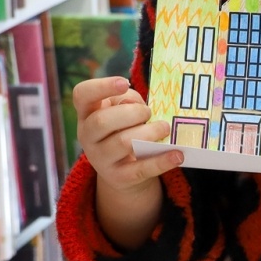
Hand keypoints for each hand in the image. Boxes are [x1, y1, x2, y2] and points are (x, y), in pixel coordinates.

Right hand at [75, 77, 183, 193]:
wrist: (123, 171)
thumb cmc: (126, 129)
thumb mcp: (123, 111)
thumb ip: (129, 102)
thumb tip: (139, 107)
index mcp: (87, 114)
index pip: (82, 95)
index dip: (101, 87)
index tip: (124, 83)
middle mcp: (88, 136)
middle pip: (102, 121)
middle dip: (132, 113)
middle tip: (148, 113)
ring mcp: (101, 159)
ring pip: (123, 143)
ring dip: (149, 132)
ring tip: (165, 128)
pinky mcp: (119, 178)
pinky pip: (141, 169)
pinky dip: (162, 161)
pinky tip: (178, 155)